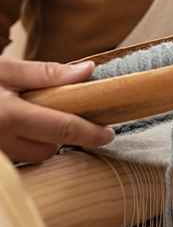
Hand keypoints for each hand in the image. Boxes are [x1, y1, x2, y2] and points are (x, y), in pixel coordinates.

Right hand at [0, 57, 114, 162]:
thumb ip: (46, 73)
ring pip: (33, 156)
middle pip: (49, 149)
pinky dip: (25, 144)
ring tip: (34, 116)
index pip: (62, 129)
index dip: (90, 133)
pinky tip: (20, 127)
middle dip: (63, 135)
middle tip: (65, 114)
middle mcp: (1, 141)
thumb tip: (88, 70)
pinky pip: (18, 156)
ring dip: (42, 141)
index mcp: (8, 116)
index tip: (108, 134)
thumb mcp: (5, 69)